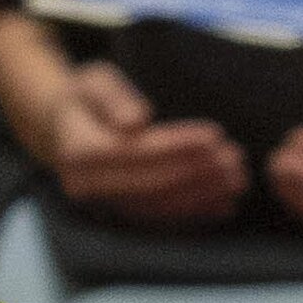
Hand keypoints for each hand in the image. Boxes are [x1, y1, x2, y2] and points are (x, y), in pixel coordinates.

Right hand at [43, 57, 245, 228]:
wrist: (65, 128)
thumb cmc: (87, 97)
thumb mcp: (93, 81)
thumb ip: (113, 97)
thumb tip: (136, 121)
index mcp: (79, 152)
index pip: (136, 152)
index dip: (177, 146)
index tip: (215, 135)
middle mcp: (88, 187)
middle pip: (150, 184)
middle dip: (197, 173)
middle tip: (235, 159)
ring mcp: (104, 206)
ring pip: (158, 206)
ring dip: (202, 196)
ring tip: (237, 180)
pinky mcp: (121, 216)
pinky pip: (160, 220)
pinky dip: (194, 215)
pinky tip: (224, 206)